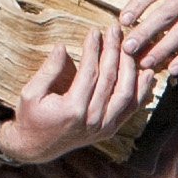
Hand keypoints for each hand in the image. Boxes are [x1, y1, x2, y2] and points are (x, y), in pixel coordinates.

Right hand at [0, 27, 155, 164]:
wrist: (36, 148)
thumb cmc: (30, 117)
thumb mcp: (30, 93)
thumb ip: (48, 71)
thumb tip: (62, 46)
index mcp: (72, 110)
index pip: (90, 73)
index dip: (93, 50)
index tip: (94, 31)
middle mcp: (93, 120)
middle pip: (110, 79)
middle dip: (113, 51)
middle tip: (114, 30)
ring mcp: (104, 127)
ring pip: (126, 93)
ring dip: (129, 66)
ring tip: (128, 45)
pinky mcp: (110, 129)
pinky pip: (131, 108)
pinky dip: (141, 90)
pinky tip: (146, 72)